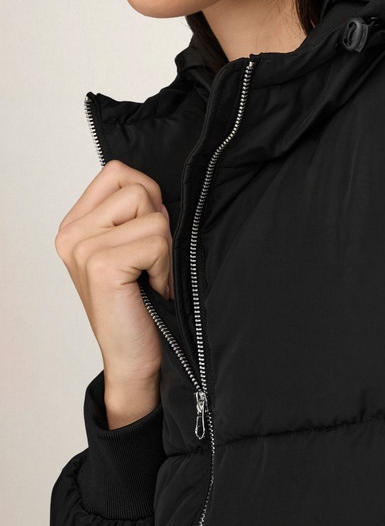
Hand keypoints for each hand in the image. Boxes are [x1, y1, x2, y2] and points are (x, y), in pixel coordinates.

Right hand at [56, 160, 171, 427]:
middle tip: (149, 262)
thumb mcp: (135, 243)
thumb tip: (160, 190)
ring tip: (150, 276)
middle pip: (138, 187)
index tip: (143, 238)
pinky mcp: (101, 266)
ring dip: (164, 248)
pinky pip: (157, 240)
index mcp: (76, 223)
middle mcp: (72, 233)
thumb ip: (137, 209)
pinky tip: (152, 288)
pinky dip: (165, 266)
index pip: (119, 172)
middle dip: (157, 222)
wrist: (136, 359)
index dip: (146, 198)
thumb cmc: (144, 300)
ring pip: (153, 214)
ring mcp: (82, 248)